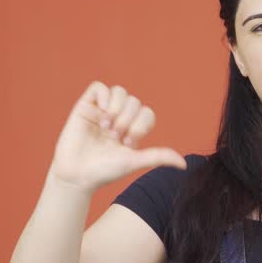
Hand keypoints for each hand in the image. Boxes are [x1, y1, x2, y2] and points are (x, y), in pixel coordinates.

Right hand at [49, 81, 186, 190]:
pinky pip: (98, 87)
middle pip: (134, 102)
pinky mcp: (84, 106)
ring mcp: (101, 111)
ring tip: (106, 127)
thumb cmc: (105, 171)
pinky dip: (103, 97)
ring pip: (119, 91)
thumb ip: (158, 157)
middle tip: (115, 138)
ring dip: (117, 109)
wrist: (77, 175)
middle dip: (128, 120)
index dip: (141, 125)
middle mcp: (117, 118)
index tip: (128, 143)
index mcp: (131, 129)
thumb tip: (184, 165)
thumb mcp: (135, 162)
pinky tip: (100, 114)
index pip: (147, 113)